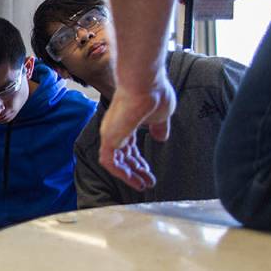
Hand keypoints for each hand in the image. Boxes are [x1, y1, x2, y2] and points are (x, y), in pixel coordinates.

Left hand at [97, 75, 174, 190]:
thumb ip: (159, 128)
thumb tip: (161, 138)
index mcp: (127, 122)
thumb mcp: (161, 115)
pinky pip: (109, 162)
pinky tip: (132, 180)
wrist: (145, 85)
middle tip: (147, 183)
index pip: (130, 147)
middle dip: (135, 171)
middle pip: (123, 156)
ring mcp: (110, 133)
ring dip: (128, 176)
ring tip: (142, 185)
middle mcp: (116, 128)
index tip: (148, 172)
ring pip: (115, 161)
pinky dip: (119, 173)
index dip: (139, 161)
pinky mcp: (108, 138)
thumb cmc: (154, 94)